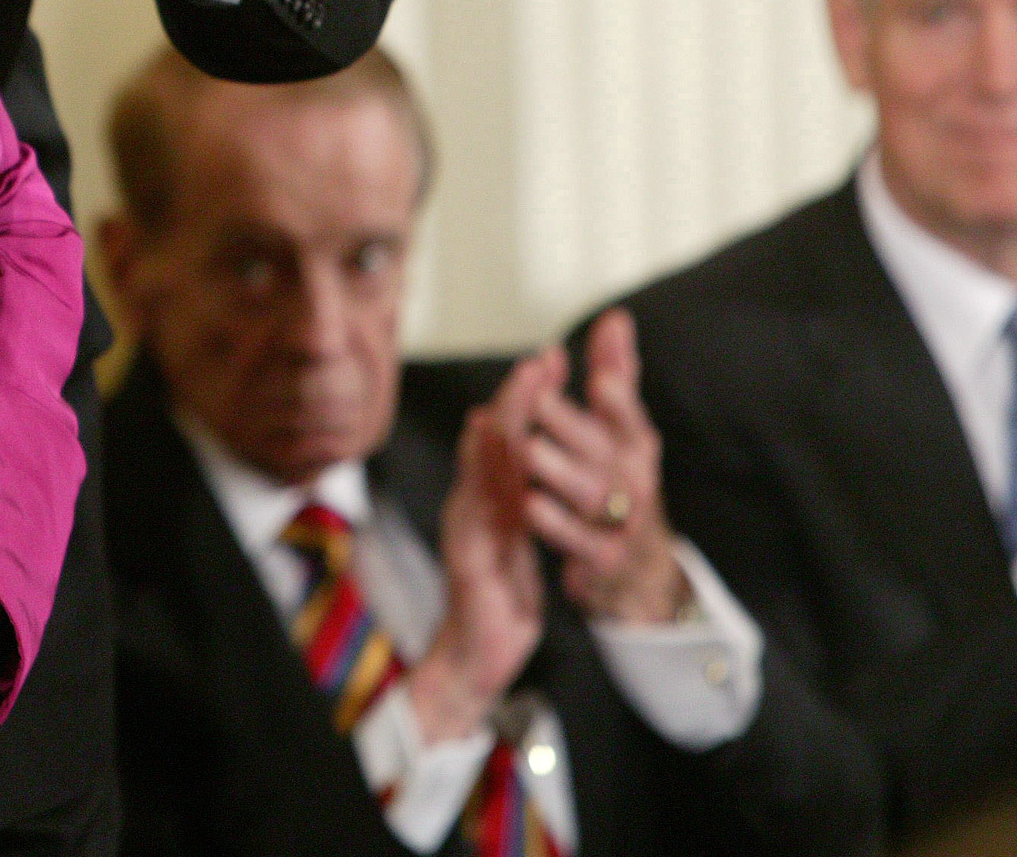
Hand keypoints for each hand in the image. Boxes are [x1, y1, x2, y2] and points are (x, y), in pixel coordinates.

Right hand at [405, 374, 543, 745]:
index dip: (527, 398)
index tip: (551, 359)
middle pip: (492, 439)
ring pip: (484, 463)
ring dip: (506, 421)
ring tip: (527, 388)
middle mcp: (472, 502)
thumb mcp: (517, 540)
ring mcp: (466, 525)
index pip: (508, 439)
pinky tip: (494, 449)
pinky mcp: (468, 554)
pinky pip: (481, 506)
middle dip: (519, 394)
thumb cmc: (501, 599)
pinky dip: (488, 473)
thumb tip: (522, 456)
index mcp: (489, 499)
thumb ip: (517, 499)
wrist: (476, 658)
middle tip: (543, 357)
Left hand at [520, 312, 688, 623]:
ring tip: (529, 447)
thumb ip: (617, 372)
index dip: (618, 399)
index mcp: (636, 444)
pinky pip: (582, 543)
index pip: (630, 417)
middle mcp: (634, 480)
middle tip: (537, 401)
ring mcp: (623, 522)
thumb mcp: (623, 427)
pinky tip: (530, 505)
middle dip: (571, 425)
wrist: (640, 565)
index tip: (599, 379)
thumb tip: (616, 317)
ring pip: (591, 495)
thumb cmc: (620, 479)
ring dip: (559, 471)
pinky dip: (559, 526)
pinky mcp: (605, 559)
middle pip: (604, 451)